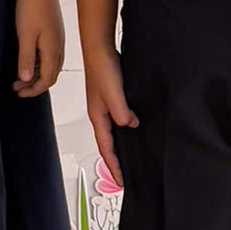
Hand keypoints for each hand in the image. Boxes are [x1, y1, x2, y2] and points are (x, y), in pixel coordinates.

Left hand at [13, 0, 65, 96]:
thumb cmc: (31, 7)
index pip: (47, 79)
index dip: (34, 90)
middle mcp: (58, 47)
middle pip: (49, 74)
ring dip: (34, 73)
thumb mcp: (25, 35)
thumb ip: (25, 58)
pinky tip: (26, 59)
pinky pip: (48, 54)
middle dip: (33, 85)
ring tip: (19, 76)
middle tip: (16, 88)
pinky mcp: (53, 31)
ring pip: (49, 64)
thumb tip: (26, 79)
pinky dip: (37, 62)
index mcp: (53, 50)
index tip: (20, 93)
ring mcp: (57, 38)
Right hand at [83, 43, 136, 185]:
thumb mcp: (113, 94)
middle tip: (124, 176)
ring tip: (128, 157)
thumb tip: (131, 124)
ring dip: (119, 146)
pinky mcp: (112, 97)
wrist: (99, 47)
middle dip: (114, 160)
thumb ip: (121, 112)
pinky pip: (118, 119)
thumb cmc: (102, 68)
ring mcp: (105, 105)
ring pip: (113, 131)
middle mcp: (100, 113)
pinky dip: (124, 128)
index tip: (120, 182)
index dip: (113, 166)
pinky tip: (133, 127)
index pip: (106, 148)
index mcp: (97, 116)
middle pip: (108, 143)